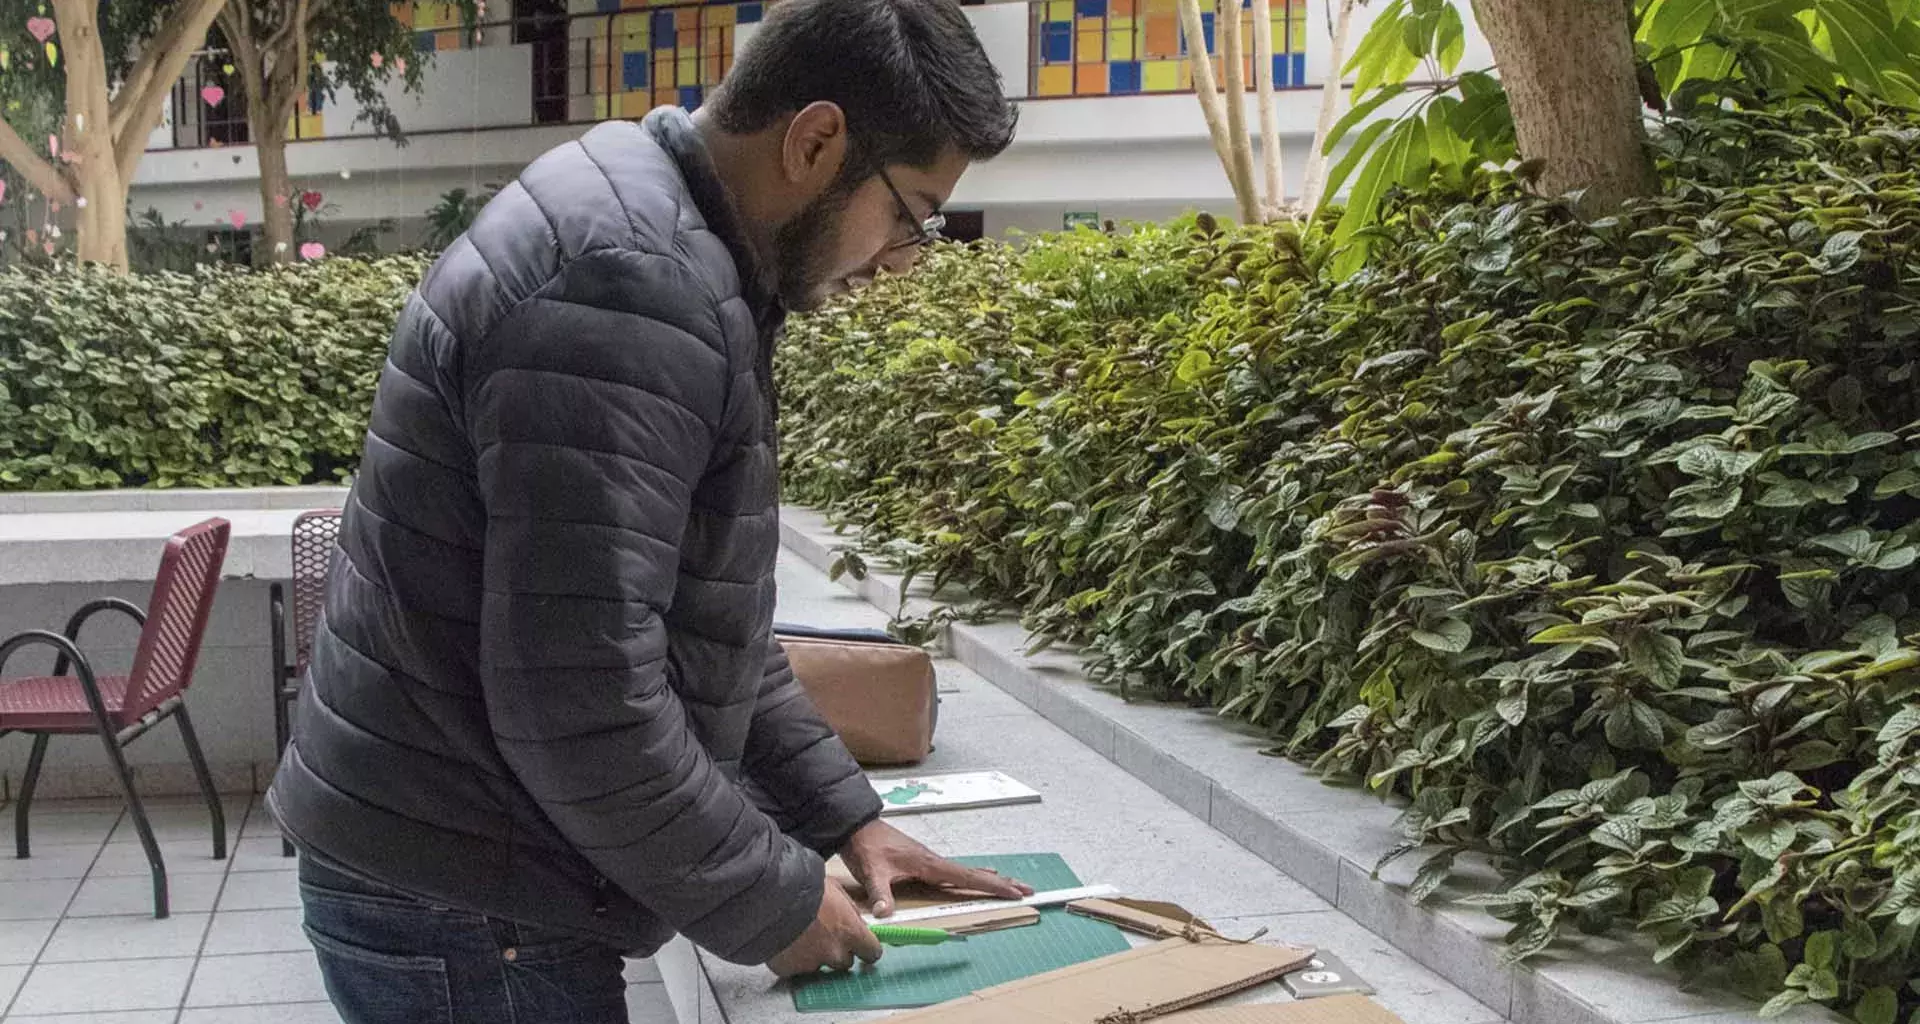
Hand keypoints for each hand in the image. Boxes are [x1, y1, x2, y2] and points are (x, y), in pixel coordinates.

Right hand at [767, 872, 882, 977]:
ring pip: (820, 965)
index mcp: (851, 932)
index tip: (861, 946)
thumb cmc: (805, 886)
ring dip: (814, 955)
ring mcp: (812, 964)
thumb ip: (851, 911)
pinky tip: (785, 941)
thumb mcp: (836, 890)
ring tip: (800, 935)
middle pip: (845, 961)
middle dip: (837, 950)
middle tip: (822, 934)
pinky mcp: (791, 970)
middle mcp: (835, 953)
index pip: (872, 952)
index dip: (866, 948)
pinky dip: (792, 958)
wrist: (770, 896)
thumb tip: (859, 923)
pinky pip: (796, 968)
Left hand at [841, 820, 1033, 916]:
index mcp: (929, 864)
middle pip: (975, 874)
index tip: (1015, 891)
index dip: (992, 885)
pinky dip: (972, 876)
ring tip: (1010, 884)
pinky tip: (976, 875)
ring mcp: (930, 861)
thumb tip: (885, 915)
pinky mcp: (923, 862)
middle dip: (1001, 882)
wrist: (856, 826)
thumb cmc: (866, 847)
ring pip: (966, 872)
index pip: (967, 877)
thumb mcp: (871, 872)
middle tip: (1028, 890)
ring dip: (989, 879)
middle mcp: (935, 862)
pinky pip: (955, 872)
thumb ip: (880, 893)